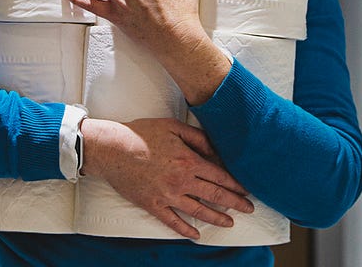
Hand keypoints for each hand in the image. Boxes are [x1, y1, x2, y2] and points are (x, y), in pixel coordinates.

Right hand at [81, 117, 255, 238]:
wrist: (112, 149)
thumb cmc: (141, 134)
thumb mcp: (174, 127)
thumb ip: (198, 138)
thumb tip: (215, 151)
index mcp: (188, 161)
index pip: (220, 176)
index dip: (236, 185)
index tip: (247, 191)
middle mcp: (181, 181)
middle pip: (215, 196)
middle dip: (235, 204)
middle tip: (249, 209)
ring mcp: (167, 195)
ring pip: (198, 211)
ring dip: (217, 218)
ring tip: (230, 223)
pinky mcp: (153, 205)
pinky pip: (173, 222)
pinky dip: (186, 230)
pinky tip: (197, 235)